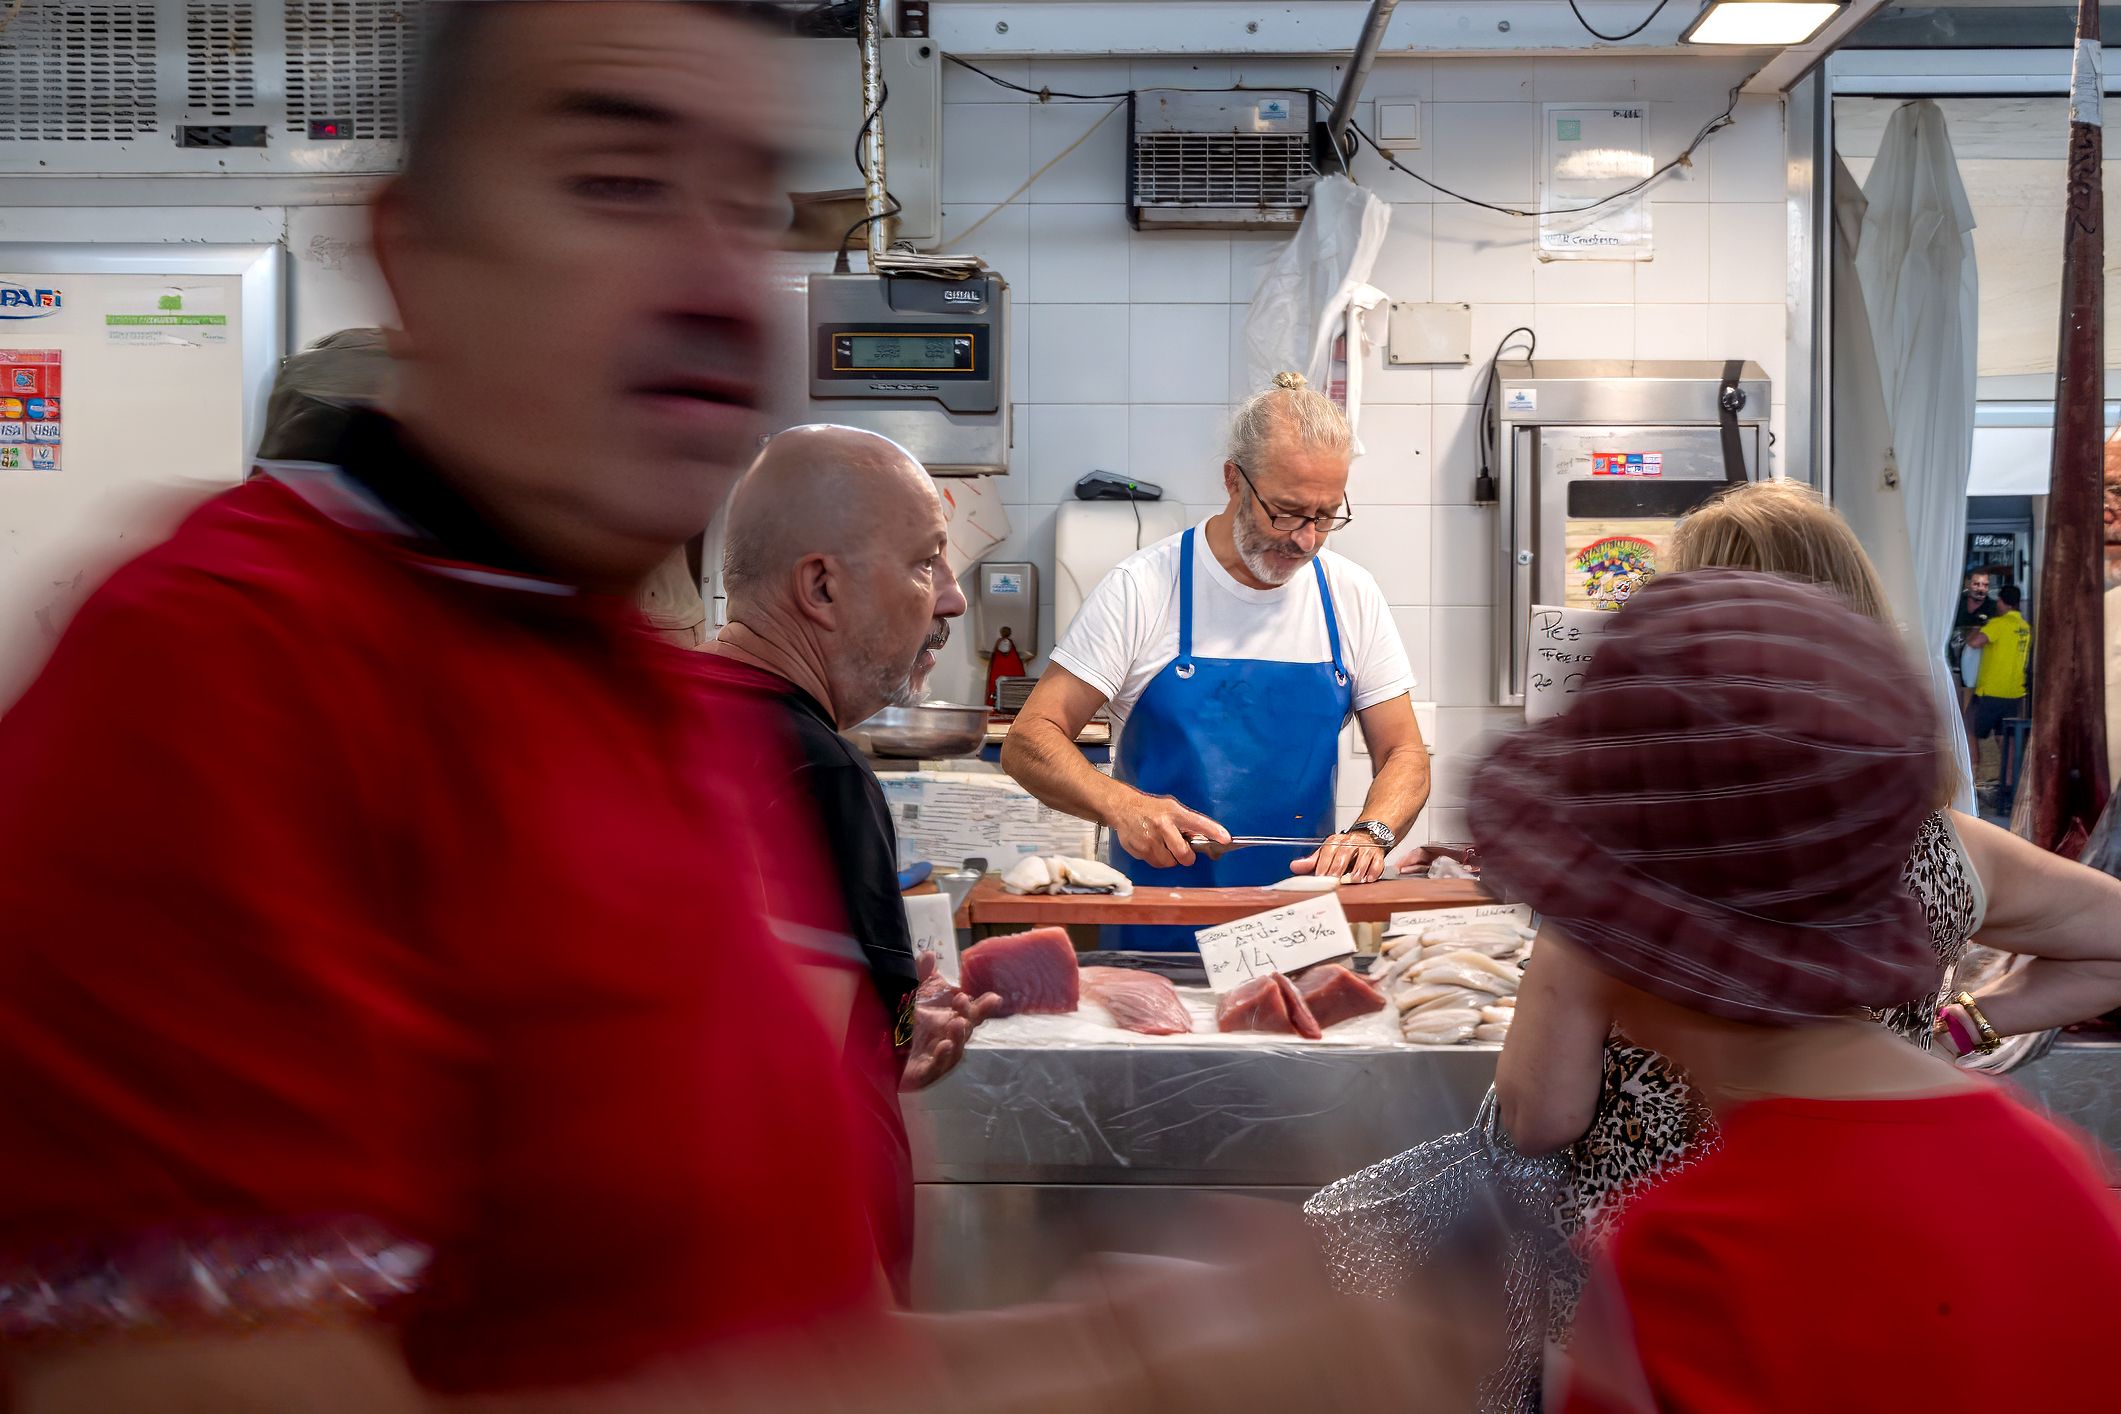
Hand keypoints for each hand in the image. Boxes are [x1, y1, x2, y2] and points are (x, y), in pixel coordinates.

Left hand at [899, 952, 1001, 1092]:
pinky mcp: (925, 1072)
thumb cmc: (904, 1023)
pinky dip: (943, 1057)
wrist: (879, 1052)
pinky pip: (937, 1067)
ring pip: (956, 1048)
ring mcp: (939, 1056)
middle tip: (963, 1001)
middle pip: (966, 1028)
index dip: (984, 1006)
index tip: (993, 998)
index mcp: (950, 1019)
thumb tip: (930, 953)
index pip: (972, 1012)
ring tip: (958, 1023)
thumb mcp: (912, 995)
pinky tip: (944, 1046)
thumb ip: (921, 975)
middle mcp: (948, 1038)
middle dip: (968, 1014)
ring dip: (958, 1036)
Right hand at [1106, 791, 1228, 869]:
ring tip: (1163, 846)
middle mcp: (1162, 826)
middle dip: (1187, 857)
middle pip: (1183, 854)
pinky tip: (1151, 845)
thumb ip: (1186, 822)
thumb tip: (1204, 839)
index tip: (1225, 838)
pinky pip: (1155, 863)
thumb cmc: (1150, 808)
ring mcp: (1149, 839)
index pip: (1198, 823)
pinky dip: (1156, 858)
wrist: (1122, 807)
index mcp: (1173, 813)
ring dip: (1170, 858)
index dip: (1213, 831)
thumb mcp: (1170, 807)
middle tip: (1185, 854)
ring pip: (1168, 862)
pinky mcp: (1139, 850)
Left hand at [1291, 831, 1386, 883]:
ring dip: (1358, 869)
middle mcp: (1351, 842)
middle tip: (1335, 880)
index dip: (1324, 863)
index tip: (1320, 875)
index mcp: (1337, 841)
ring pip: (1363, 856)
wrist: (1368, 836)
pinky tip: (1368, 878)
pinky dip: (1374, 870)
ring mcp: (1365, 848)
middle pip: (1345, 852)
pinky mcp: (1378, 854)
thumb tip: (1295, 866)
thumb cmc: (1346, 848)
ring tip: (1354, 879)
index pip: (1329, 849)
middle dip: (1339, 867)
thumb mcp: (1328, 852)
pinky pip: (1377, 862)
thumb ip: (1312, 861)